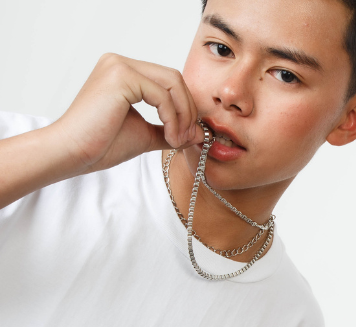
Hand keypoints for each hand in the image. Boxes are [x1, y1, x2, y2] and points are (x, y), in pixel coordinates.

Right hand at [50, 53, 204, 173]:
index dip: (186, 107)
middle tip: (188, 138)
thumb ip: (172, 130)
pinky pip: (162, 95)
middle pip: (175, 78)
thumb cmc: (102, 144)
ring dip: (183, 115)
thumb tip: (199, 133)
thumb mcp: (146, 135)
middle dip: (188, 110)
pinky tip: (169, 138)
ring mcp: (119, 66)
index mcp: (124, 73)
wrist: (74, 152)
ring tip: (177, 140)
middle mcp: (121, 63)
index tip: (188, 135)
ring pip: (173, 83)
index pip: (170, 81)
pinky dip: (173, 119)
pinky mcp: (121, 76)